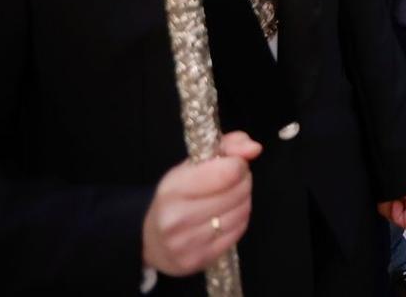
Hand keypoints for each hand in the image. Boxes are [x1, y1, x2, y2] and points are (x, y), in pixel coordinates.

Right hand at [141, 132, 262, 276]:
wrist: (151, 239)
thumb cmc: (176, 196)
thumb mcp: (193, 164)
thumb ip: (227, 146)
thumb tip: (255, 148)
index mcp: (174, 189)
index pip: (229, 172)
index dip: (238, 164)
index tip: (232, 164)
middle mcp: (177, 218)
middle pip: (239, 191)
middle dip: (243, 181)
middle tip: (231, 181)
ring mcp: (187, 243)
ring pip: (242, 212)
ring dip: (243, 201)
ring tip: (228, 198)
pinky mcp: (198, 260)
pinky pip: (239, 232)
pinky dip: (239, 220)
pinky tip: (225, 217)